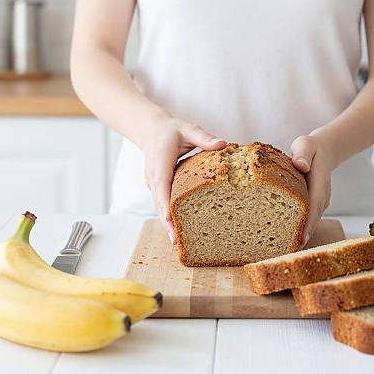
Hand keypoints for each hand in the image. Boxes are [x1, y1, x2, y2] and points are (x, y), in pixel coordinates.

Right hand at [141, 113, 226, 242]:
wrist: (150, 129)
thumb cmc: (171, 130)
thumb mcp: (189, 130)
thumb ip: (204, 138)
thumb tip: (223, 144)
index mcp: (160, 162)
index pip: (161, 186)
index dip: (165, 204)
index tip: (169, 220)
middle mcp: (153, 176)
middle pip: (159, 203)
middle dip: (167, 223)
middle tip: (177, 243)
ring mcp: (153, 183)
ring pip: (159, 206)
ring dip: (167, 223)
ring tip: (179, 243)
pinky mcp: (156, 187)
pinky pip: (162, 203)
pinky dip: (168, 216)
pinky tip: (179, 230)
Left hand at [291, 133, 335, 246]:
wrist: (322, 150)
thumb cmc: (310, 148)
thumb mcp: (305, 145)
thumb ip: (303, 154)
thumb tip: (301, 165)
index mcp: (320, 184)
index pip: (314, 205)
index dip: (308, 222)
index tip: (301, 238)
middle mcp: (321, 197)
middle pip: (312, 219)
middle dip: (302, 235)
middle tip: (288, 252)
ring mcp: (318, 202)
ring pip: (309, 221)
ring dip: (299, 234)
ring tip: (283, 250)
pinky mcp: (312, 204)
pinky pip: (305, 218)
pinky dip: (297, 228)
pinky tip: (283, 238)